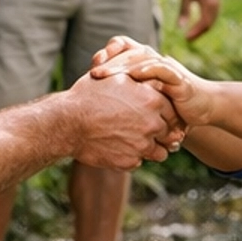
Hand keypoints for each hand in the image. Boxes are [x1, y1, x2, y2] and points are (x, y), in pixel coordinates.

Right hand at [63, 70, 181, 167]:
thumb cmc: (89, 95)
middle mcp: (152, 124)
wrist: (68, 122)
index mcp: (153, 101)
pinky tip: (118, 147)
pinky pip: (139, 161)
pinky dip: (132, 157)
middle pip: (170, 133)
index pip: (174, 112)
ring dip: (151, 148)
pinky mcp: (129, 161)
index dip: (166, 115)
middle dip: (160, 132)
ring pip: (160, 152)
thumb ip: (142, 81)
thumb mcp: (118, 79)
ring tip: (135, 141)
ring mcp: (141, 145)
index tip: (158, 117)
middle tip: (145, 129)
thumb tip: (157, 78)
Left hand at [90, 41, 217, 129]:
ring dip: (121, 66)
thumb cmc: (169, 107)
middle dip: (108, 62)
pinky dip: (149, 70)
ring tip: (104, 74)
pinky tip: (135, 75)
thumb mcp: (143, 100)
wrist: (201, 110)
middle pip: (128, 52)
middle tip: (93, 73)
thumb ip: (124, 97)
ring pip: (141, 58)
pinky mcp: (179, 78)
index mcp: (144, 62)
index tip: (92, 70)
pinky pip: (162, 70)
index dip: (106, 54)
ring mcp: (166, 67)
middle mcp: (154, 60)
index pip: (122, 47)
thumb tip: (94, 102)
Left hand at [178, 0, 219, 41]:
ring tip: (190, 36)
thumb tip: (180, 27)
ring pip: (211, 22)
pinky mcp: (214, 4)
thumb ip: (184, 10)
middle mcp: (215, 5)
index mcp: (209, 3)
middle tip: (187, 40)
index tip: (186, 38)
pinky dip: (204, 24)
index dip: (195, 32)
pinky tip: (196, 27)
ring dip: (201, 30)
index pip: (204, 23)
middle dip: (198, 34)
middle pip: (209, 25)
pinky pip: (211, 18)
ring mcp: (216, 5)